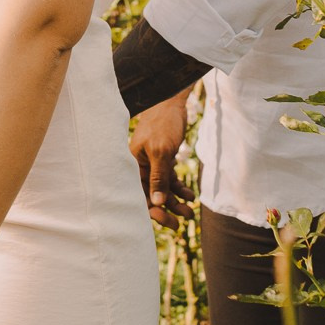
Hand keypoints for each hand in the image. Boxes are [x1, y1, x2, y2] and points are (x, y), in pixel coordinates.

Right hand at [129, 92, 194, 231]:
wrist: (172, 103)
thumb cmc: (163, 124)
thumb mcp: (161, 151)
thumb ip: (158, 177)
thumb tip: (156, 203)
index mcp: (133, 165)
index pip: (140, 195)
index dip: (153, 211)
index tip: (170, 222)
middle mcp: (141, 166)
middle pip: (152, 195)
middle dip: (167, 209)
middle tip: (183, 220)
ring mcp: (152, 163)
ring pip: (163, 189)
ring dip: (176, 201)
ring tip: (190, 210)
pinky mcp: (163, 159)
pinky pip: (169, 179)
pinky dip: (179, 188)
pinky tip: (190, 195)